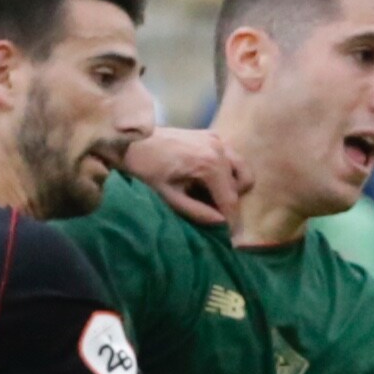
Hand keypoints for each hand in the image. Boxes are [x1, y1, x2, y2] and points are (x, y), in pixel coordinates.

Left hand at [123, 128, 250, 227]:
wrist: (133, 141)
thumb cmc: (147, 171)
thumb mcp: (170, 197)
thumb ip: (198, 212)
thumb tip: (221, 223)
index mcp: (209, 164)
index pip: (230, 199)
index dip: (231, 221)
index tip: (230, 238)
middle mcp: (219, 148)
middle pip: (240, 185)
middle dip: (230, 203)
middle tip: (214, 214)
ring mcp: (217, 139)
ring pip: (241, 169)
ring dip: (232, 186)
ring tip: (213, 197)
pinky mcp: (212, 135)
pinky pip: (231, 158)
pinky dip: (226, 171)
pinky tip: (207, 180)